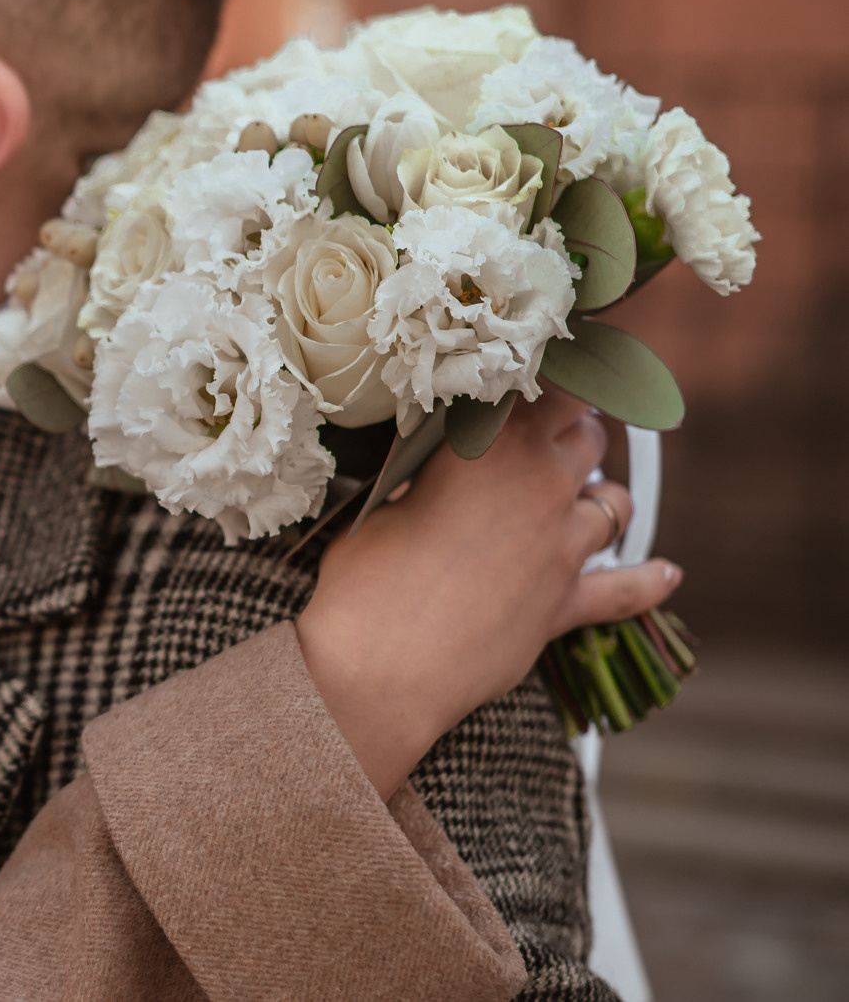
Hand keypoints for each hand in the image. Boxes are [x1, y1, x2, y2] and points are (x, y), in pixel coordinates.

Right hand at [294, 388, 682, 796]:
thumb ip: (420, 469)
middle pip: (586, 436)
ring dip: (601, 493)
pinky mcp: (566, 604)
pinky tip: (666, 574)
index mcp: (491, 445)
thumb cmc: (363, 581)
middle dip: (572, 427)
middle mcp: (540, 484)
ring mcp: (561, 547)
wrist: (380, 669)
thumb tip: (430, 456)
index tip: (544, 361)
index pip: (549, 382)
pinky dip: (647, 580)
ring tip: (582, 493)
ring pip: (614, 503)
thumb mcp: (382, 501)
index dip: (554, 369)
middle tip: (549, 429)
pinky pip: (626, 589)